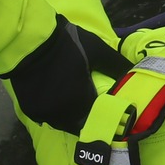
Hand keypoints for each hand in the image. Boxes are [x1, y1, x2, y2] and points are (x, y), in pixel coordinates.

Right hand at [1, 17, 127, 131]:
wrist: (28, 39)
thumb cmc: (66, 43)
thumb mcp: (97, 50)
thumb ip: (117, 64)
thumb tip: (136, 72)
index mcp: (81, 102)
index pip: (99, 120)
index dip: (106, 116)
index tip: (111, 112)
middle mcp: (62, 114)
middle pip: (80, 125)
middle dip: (89, 119)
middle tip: (95, 108)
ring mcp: (44, 113)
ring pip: (62, 123)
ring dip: (71, 116)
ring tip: (76, 104)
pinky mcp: (30, 110)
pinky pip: (46, 117)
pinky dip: (54, 111)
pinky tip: (57, 100)